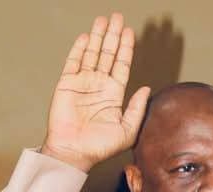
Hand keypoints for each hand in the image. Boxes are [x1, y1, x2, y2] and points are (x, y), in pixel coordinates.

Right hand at [41, 13, 150, 170]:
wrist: (74, 153)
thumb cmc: (100, 147)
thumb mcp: (127, 130)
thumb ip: (137, 109)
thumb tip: (146, 88)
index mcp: (113, 95)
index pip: (122, 65)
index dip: (126, 48)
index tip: (130, 32)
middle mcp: (98, 86)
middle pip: (108, 54)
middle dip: (113, 36)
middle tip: (118, 17)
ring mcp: (82, 84)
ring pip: (92, 54)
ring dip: (98, 37)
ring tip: (104, 20)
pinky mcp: (66, 85)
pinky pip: (73, 62)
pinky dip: (79, 49)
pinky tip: (87, 37)